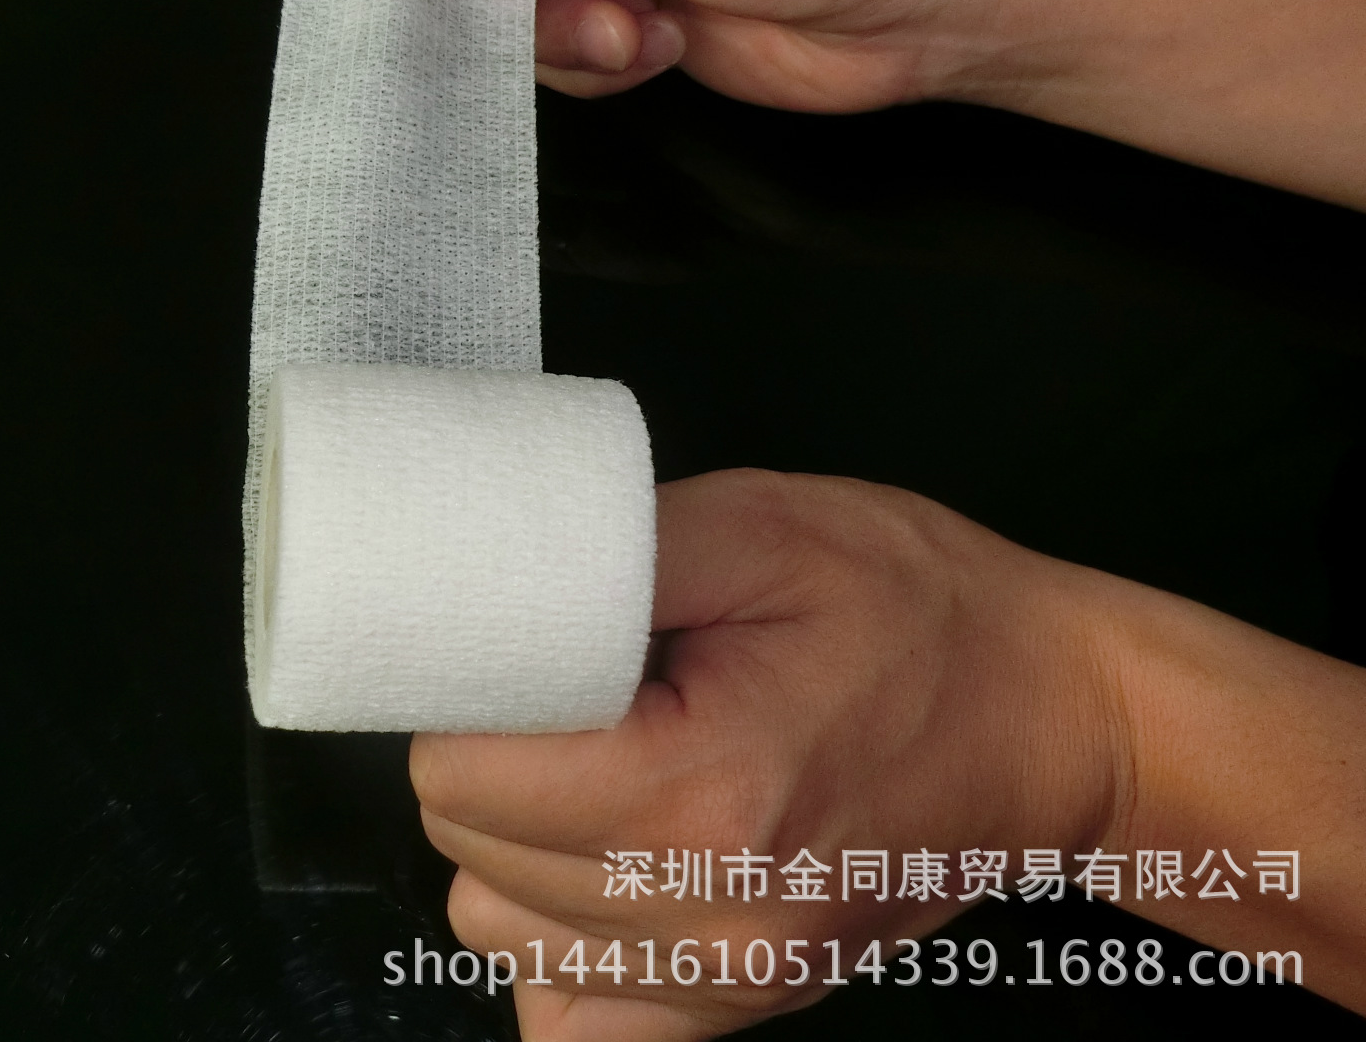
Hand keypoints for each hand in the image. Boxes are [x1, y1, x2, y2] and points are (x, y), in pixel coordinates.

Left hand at [413, 468, 1128, 1039]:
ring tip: (599, 762)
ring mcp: (731, 978)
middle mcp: (711, 915)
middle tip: (573, 688)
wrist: (1059, 719)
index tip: (523, 648)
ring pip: (496, 932)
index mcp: (706, 791)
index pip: (461, 776)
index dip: (468, 695)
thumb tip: (476, 587)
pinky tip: (611, 857)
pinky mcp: (744, 1005)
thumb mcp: (767, 528)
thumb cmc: (921, 610)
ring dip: (512, 845)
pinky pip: (567, 1013)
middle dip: (490, 759)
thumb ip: (605, 558)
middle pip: (467, 853)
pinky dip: (559, 937)